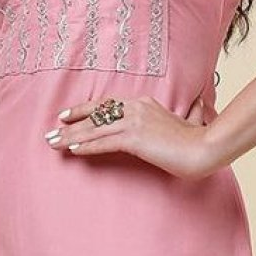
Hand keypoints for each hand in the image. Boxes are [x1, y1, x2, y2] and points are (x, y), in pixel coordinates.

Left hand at [46, 91, 216, 179]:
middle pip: (95, 116)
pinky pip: (104, 142)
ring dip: (71, 137)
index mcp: (144, 104)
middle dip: (70, 125)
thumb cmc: (198, 139)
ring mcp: (134, 122)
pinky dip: (86, 146)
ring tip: (53, 143)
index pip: (106, 105)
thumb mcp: (193, 121)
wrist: (204, 147)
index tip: (66, 115)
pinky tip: (72, 151)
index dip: (84, 110)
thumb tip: (199, 104)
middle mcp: (136, 108)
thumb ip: (192, 113)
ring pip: (95, 129)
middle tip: (50, 132)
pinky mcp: (135, 138)